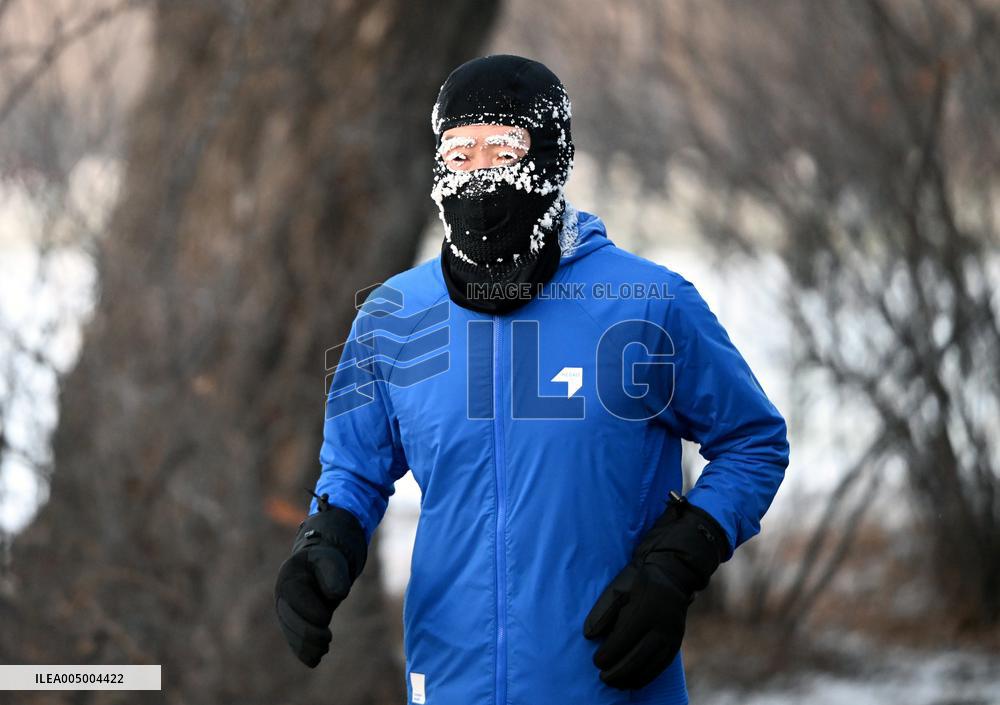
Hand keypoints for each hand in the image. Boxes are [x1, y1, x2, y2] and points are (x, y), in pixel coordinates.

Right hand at [275, 493, 367, 667]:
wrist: (323, 558)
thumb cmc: (328, 557)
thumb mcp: (332, 560)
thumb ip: (333, 574)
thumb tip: (336, 595)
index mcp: (290, 576)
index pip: (296, 599)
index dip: (311, 613)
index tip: (326, 619)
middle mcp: (283, 593)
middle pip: (290, 619)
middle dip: (307, 634)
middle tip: (327, 643)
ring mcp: (286, 606)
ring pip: (291, 631)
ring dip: (305, 645)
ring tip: (322, 653)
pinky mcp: (293, 617)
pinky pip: (294, 636)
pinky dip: (302, 649)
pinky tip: (314, 659)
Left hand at [583, 492, 727, 689]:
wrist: (672, 571)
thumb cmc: (638, 578)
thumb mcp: (617, 588)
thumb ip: (603, 611)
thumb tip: (589, 637)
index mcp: (644, 609)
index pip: (623, 639)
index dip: (608, 654)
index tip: (596, 662)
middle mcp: (661, 623)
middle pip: (637, 656)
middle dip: (618, 671)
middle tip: (603, 678)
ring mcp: (672, 633)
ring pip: (651, 664)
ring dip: (632, 677)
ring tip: (616, 683)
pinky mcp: (677, 640)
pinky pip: (663, 663)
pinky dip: (648, 674)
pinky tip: (635, 681)